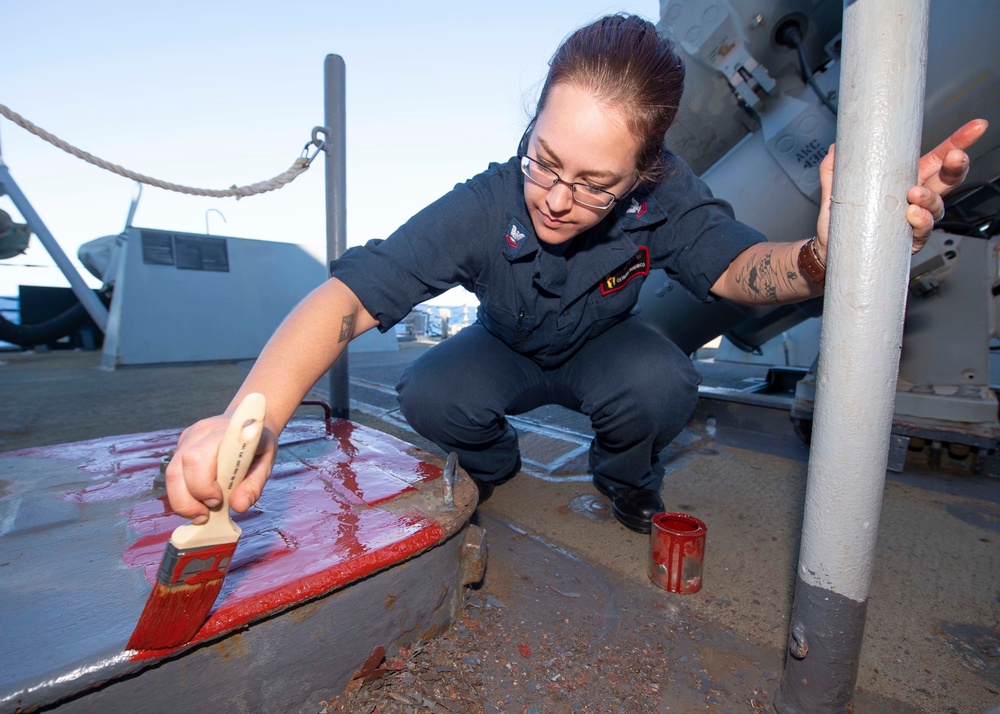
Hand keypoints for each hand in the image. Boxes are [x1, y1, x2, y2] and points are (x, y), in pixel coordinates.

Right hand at [165, 414, 277, 522]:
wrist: (248, 420)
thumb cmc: (258, 442)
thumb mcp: (266, 462)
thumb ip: (254, 484)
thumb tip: (238, 506)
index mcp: (223, 434)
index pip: (198, 459)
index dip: (202, 485)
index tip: (218, 501)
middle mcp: (200, 433)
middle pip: (177, 469)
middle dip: (187, 500)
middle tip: (205, 515)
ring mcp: (187, 438)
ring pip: (171, 474)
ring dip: (182, 501)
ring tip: (201, 513)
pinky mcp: (181, 446)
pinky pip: (175, 474)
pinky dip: (183, 494)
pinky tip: (198, 500)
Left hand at [814, 118, 987, 260]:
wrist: (829, 247)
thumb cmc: (841, 216)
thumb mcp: (836, 187)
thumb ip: (835, 166)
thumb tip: (836, 147)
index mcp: (906, 178)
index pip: (937, 158)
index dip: (958, 142)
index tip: (976, 128)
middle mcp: (915, 198)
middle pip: (947, 180)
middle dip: (957, 166)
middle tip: (956, 157)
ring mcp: (913, 220)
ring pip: (936, 207)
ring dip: (930, 198)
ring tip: (914, 194)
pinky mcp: (907, 242)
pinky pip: (921, 232)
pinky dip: (920, 222)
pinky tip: (913, 215)